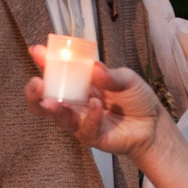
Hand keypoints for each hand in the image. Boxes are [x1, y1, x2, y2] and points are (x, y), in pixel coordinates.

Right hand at [28, 52, 168, 160]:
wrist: (154, 124)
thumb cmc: (136, 99)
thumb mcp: (127, 79)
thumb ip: (110, 75)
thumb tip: (94, 67)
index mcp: (79, 83)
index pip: (56, 72)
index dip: (43, 62)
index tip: (36, 51)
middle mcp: (75, 102)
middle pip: (44, 100)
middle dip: (34, 94)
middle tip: (36, 84)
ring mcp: (81, 121)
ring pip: (59, 118)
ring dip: (53, 109)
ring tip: (51, 101)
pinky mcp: (92, 137)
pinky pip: (85, 129)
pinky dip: (90, 116)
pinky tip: (96, 104)